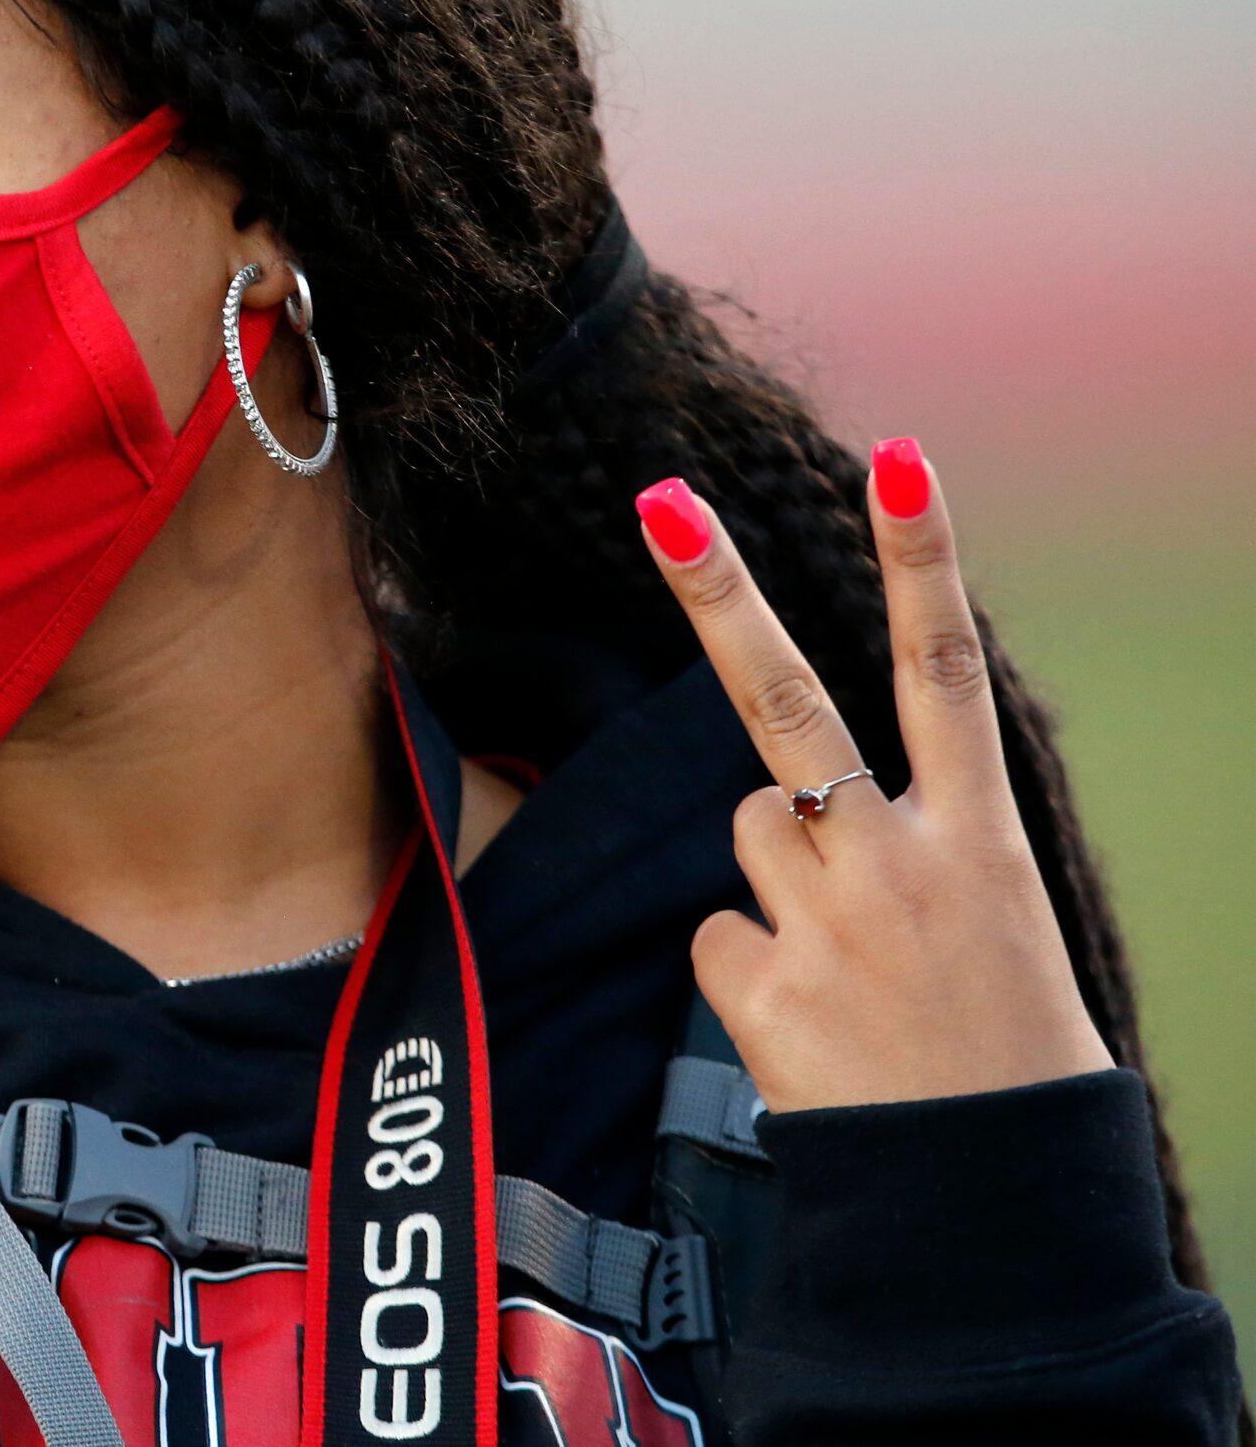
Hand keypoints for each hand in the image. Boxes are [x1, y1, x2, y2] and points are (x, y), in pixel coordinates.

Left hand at [635, 440, 1111, 1113]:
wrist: (994, 1204)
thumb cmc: (996, 1054)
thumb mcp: (987, 925)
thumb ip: (899, 844)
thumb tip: (783, 801)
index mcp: (979, 839)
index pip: (946, 672)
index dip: (924, 560)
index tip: (899, 457)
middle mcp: (901, 862)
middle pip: (791, 704)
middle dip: (722, 597)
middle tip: (664, 502)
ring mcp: (829, 921)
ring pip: (749, 832)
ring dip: (779, 878)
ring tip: (853, 966)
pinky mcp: (766, 989)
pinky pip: (718, 940)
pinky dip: (752, 972)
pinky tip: (814, 1027)